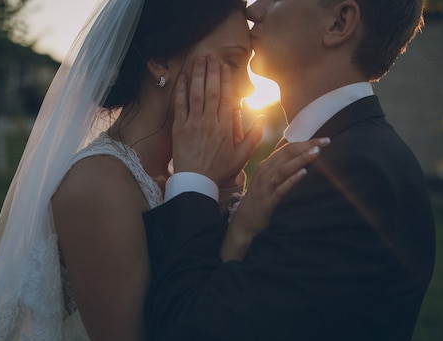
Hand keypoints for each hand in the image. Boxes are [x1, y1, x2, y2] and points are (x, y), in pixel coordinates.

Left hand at [172, 56, 263, 185]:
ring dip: (198, 75)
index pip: (226, 97)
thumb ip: (253, 137)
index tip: (224, 66)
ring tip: (199, 60)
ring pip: (196, 93)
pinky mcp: (179, 128)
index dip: (225, 79)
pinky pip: (180, 105)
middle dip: (211, 71)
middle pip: (211, 90)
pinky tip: (183, 78)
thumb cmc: (219, 170)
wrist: (196, 182)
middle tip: (211, 56)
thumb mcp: (241, 157)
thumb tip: (263, 118)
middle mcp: (209, 121)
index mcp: (225, 127)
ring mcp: (193, 123)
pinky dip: (181, 90)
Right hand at [220, 137, 330, 260]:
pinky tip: (303, 173)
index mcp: (266, 165)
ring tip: (316, 153)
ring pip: (284, 168)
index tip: (322, 139)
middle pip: (287, 154)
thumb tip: (296, 156)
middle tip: (325, 141)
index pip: (287, 148)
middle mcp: (264, 172)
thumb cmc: (258, 199)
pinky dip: (292, 179)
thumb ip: (279, 167)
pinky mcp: (268, 200)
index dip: (304, 142)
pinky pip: (281, 188)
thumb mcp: (267, 180)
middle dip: (306, 146)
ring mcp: (265, 186)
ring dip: (301, 159)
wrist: (243, 222)